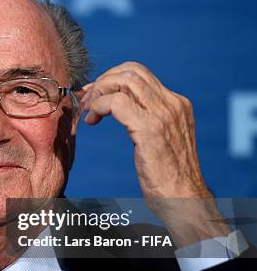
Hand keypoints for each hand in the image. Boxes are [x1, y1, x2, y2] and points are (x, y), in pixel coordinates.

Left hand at [80, 62, 228, 244]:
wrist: (183, 199)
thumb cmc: (167, 177)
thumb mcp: (160, 140)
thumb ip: (147, 120)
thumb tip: (120, 108)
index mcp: (177, 104)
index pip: (140, 74)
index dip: (112, 79)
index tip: (95, 95)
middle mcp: (173, 104)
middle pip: (131, 70)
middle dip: (103, 81)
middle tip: (87, 101)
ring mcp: (163, 114)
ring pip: (124, 80)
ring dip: (99, 92)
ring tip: (89, 112)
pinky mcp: (150, 128)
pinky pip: (116, 102)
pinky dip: (99, 106)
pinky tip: (93, 121)